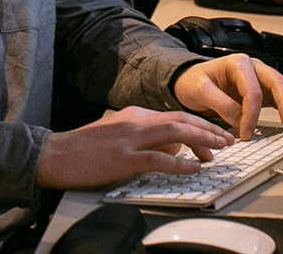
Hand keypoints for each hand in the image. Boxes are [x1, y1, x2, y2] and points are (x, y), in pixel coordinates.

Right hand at [35, 107, 234, 189]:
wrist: (55, 155)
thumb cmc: (84, 149)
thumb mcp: (118, 135)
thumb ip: (146, 139)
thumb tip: (173, 149)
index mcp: (134, 114)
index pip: (175, 115)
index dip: (200, 124)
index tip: (216, 133)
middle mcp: (135, 121)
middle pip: (181, 119)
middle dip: (208, 129)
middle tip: (227, 139)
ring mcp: (130, 139)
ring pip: (175, 133)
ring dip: (201, 140)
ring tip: (219, 150)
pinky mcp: (124, 158)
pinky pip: (159, 159)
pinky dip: (180, 164)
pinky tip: (194, 168)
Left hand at [173, 53, 282, 135]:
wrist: (189, 81)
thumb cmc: (192, 81)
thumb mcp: (199, 90)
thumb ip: (220, 103)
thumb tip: (240, 119)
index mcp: (237, 64)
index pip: (252, 90)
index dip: (252, 114)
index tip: (246, 133)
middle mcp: (253, 68)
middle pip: (277, 82)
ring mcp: (260, 78)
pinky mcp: (263, 90)